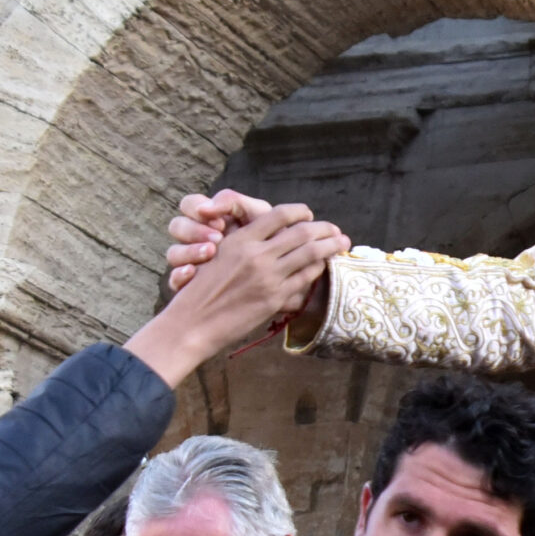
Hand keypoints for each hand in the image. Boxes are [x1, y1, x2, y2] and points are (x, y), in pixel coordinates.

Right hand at [124, 207, 351, 387]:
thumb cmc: (200, 292)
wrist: (192, 324)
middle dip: (326, 228)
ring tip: (343, 243)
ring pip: (311, 253)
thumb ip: (245, 246)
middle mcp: (257, 255)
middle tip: (337, 230)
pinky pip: (306, 278)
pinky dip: (318, 269)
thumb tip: (273, 238)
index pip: (279, 215)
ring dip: (331, 246)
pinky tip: (322, 267)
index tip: (308, 214)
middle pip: (303, 232)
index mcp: (240, 240)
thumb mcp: (218, 257)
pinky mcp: (275, 298)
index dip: (299, 211)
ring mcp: (269, 277)